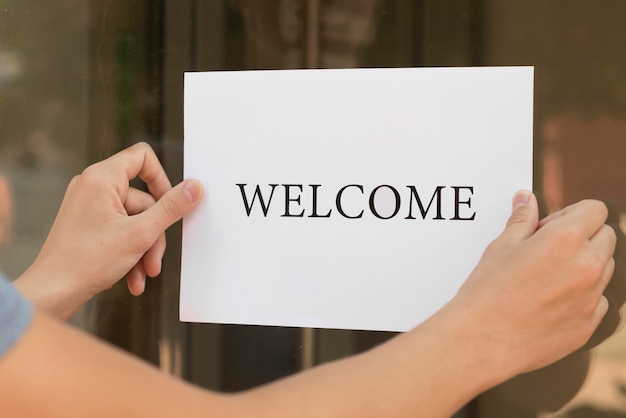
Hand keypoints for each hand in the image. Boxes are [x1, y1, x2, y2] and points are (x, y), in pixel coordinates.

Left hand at [15, 142, 203, 318]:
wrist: (51, 293)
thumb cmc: (87, 261)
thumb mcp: (141, 233)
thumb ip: (172, 208)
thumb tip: (195, 187)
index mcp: (101, 178)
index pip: (142, 157)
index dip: (162, 180)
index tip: (170, 205)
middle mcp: (92, 186)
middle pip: (143, 199)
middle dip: (153, 234)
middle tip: (155, 261)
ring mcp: (88, 206)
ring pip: (134, 220)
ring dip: (144, 249)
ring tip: (144, 275)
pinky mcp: (87, 224)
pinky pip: (120, 230)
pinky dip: (130, 253)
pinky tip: (132, 278)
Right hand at [447, 191, 614, 377]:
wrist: (483, 339)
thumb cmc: (488, 291)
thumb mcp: (501, 246)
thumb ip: (522, 219)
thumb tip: (527, 199)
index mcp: (566, 239)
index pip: (595, 210)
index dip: (572, 213)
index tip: (551, 226)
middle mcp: (588, 266)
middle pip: (607, 237)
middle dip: (583, 237)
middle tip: (547, 249)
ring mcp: (592, 298)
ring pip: (605, 269)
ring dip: (585, 265)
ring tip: (547, 277)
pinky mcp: (589, 324)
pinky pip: (598, 301)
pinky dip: (582, 296)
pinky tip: (550, 301)